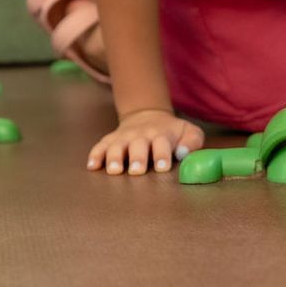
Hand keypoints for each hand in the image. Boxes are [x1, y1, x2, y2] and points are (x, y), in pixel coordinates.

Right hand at [87, 107, 202, 175]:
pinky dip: (95, 155)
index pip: (161, 144)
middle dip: (137, 158)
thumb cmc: (171, 132)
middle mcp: (140, 136)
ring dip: (114, 157)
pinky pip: (100, 146)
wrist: (147, 116)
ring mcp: (123, 138)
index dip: (162, 155)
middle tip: (137, 171)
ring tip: (114, 170)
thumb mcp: (188, 131)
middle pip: (137, 146)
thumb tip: (183, 153)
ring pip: (116, 147)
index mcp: (161, 135)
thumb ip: (193, 141)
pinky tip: (92, 166)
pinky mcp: (110, 140)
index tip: (162, 167)